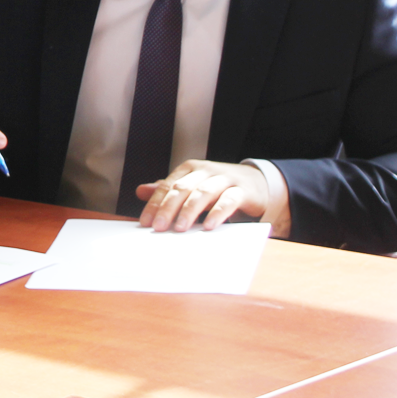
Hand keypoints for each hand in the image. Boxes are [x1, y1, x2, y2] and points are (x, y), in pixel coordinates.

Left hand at [137, 159, 268, 231]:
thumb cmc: (218, 187)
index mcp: (190, 169)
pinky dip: (218, 213)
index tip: (145, 222)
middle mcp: (206, 171)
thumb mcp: (192, 187)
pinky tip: (209, 226)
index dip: (155, 204)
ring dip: (189, 211)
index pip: (168, 186)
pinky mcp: (243, 191)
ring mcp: (225, 179)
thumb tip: (140, 191)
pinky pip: (228, 201)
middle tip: (158, 228)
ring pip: (203, 193)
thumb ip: (169, 190)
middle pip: (182, 189)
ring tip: (179, 228)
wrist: (256, 183)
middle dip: (168, 208)